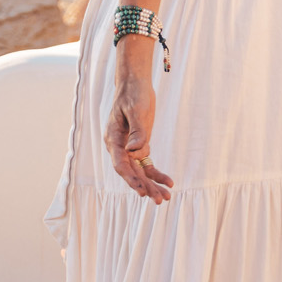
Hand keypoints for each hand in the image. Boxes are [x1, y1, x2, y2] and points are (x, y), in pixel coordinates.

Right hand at [104, 43, 172, 202]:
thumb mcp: (137, 110)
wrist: (135, 82)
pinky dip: (156, 173)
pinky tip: (168, 182)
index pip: (120, 164)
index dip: (132, 179)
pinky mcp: (139, 145)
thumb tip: (134, 151)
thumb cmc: (134, 93)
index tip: (143, 191)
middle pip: (131, 172)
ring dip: (152, 183)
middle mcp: (119, 146)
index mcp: (113, 139)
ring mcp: (128, 147)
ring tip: (166, 197)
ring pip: (139, 170)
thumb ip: (137, 132)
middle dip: (145, 186)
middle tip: (159, 199)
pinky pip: (146, 163)